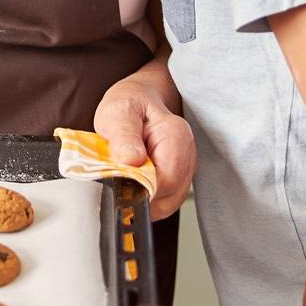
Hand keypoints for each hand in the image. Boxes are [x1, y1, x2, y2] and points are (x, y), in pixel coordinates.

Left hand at [93, 77, 195, 219]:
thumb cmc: (129, 105)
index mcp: (176, 136)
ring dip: (143, 199)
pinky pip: (164, 201)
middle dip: (140, 195)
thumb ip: (124, 136)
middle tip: (118, 180)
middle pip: (169, 196)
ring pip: (167, 203)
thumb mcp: (118, 113)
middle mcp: (187, 156)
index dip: (141, 188)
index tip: (119, 182)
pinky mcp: (178, 181)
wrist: (139, 102)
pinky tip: (133, 183)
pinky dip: (146, 198)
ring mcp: (186, 170)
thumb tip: (130, 161)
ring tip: (126, 179)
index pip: (167, 180)